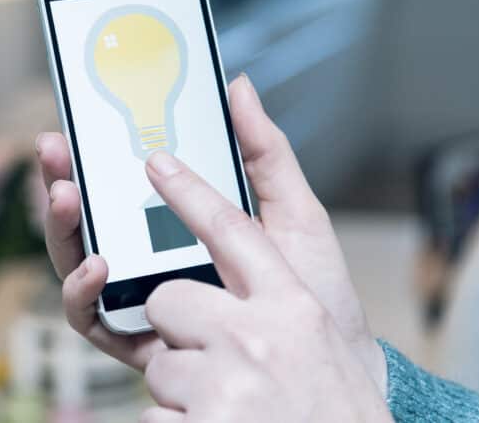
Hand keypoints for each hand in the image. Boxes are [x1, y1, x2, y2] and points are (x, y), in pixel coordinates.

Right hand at [36, 74, 386, 393]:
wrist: (334, 366)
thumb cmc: (313, 290)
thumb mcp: (292, 211)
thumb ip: (263, 152)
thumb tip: (238, 86)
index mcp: (177, 224)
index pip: (120, 185)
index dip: (91, 154)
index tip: (74, 124)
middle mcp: (148, 259)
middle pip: (88, 217)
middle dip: (59, 179)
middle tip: (53, 149)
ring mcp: (139, 299)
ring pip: (76, 260)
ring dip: (60, 227)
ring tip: (67, 195)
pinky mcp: (138, 341)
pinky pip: (90, 319)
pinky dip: (80, 291)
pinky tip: (98, 265)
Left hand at [139, 150, 389, 420]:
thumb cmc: (327, 355)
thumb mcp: (313, 262)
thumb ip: (272, 173)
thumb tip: (238, 88)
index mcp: (288, 300)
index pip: (229, 229)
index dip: (187, 194)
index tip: (155, 162)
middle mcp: (263, 342)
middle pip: (169, 303)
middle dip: (178, 324)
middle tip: (224, 349)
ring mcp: (231, 394)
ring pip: (158, 365)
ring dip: (182, 383)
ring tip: (238, 398)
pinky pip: (152, 417)